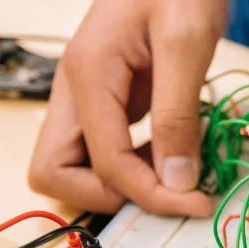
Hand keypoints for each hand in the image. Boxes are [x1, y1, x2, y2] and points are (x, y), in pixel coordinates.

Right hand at [29, 0, 226, 214]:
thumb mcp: (186, 42)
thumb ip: (177, 115)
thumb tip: (176, 182)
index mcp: (88, 73)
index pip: (104, 163)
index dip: (149, 194)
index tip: (194, 203)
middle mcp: (75, 89)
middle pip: (54, 172)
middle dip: (107, 194)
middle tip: (164, 192)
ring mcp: (86, 95)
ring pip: (72, 165)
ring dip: (118, 182)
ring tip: (172, 172)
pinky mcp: (105, 98)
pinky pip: (101, 148)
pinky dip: (130, 164)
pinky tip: (168, 151)